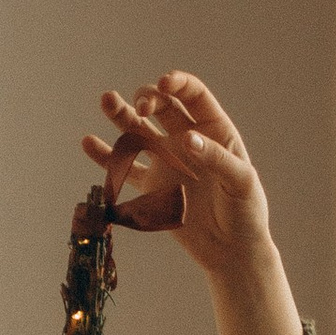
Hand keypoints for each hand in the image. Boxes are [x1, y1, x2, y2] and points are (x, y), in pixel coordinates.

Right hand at [80, 75, 266, 267]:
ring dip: (121, 114)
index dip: (177, 84)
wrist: (232, 251)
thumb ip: (217, 158)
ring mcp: (167, 161)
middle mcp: (186, 139)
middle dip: (148, 99)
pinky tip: (89, 142)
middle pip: (162, 106)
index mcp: (213, 130)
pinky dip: (106, 156)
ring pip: (139, 130)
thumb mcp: (241, 182)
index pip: (192, 95)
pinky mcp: (152, 186)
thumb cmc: (246, 213)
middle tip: (141, 109)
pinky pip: (125, 168)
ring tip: (106, 100)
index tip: (164, 83)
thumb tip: (188, 139)